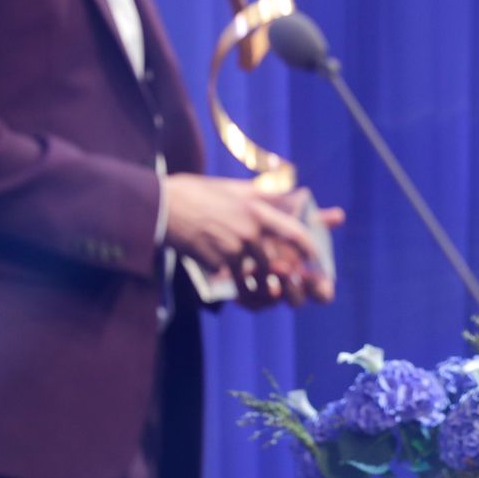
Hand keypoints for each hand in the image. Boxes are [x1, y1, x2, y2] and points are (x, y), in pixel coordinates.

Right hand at [164, 175, 324, 307]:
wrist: (164, 206)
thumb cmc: (200, 193)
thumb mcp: (236, 188)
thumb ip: (263, 192)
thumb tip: (288, 189)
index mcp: (257, 209)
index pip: (294, 233)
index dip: (308, 248)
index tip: (314, 257)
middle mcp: (250, 230)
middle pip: (277, 260)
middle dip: (284, 273)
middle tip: (289, 280)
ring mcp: (234, 248)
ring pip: (257, 274)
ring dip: (261, 284)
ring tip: (263, 289)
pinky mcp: (217, 262)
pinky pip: (234, 279)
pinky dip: (238, 286)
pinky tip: (236, 289)